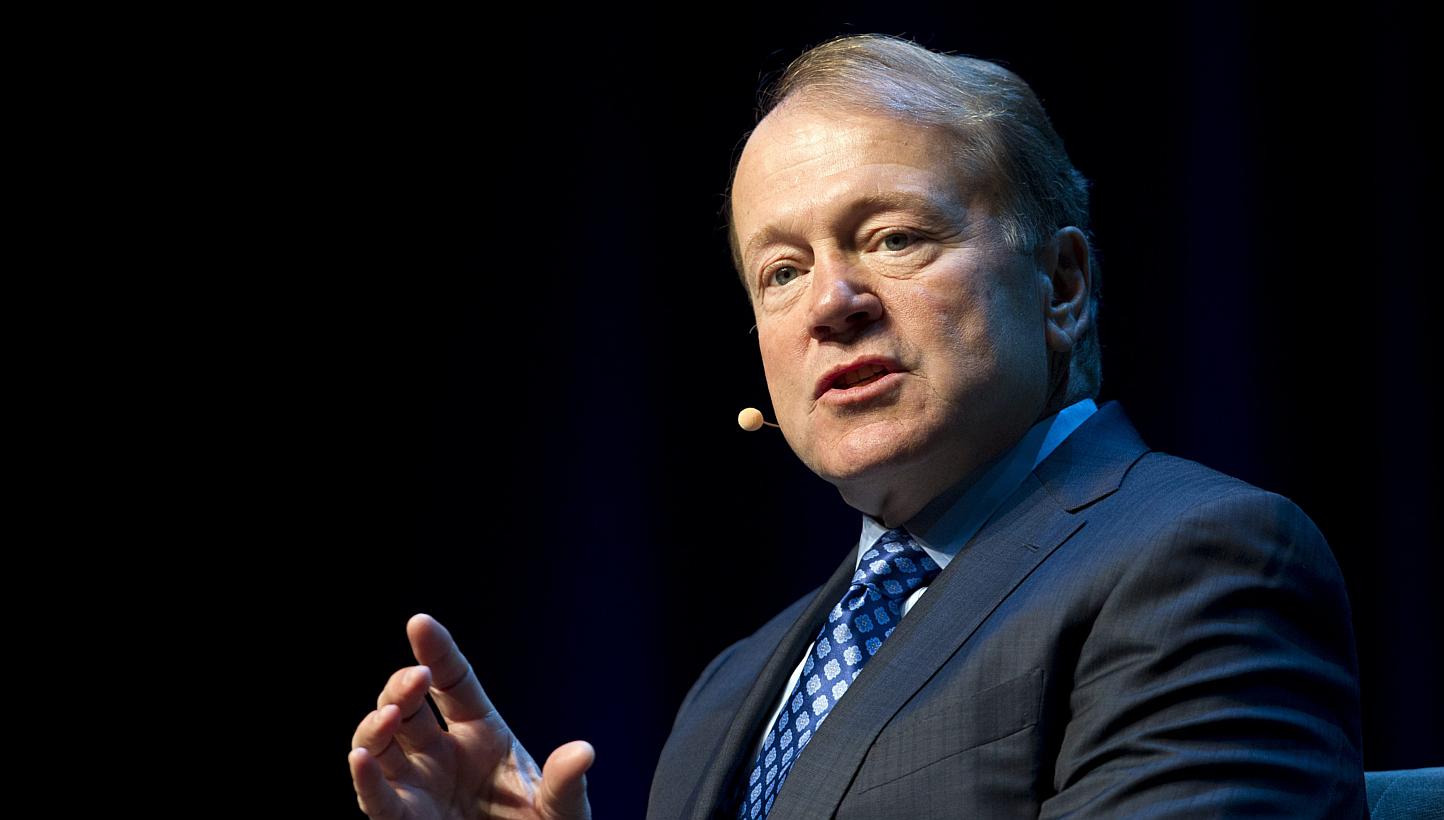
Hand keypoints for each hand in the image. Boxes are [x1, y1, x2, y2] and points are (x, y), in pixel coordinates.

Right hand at [348, 613, 594, 818]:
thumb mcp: (562, 809)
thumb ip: (564, 783)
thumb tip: (582, 752)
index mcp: (482, 733)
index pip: (452, 681)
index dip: (435, 651)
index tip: (419, 623)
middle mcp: (444, 753)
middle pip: (409, 705)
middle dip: (402, 686)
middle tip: (415, 679)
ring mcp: (422, 785)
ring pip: (381, 743)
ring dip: (376, 726)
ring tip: (389, 717)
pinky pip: (378, 798)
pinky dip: (364, 778)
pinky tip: (360, 759)